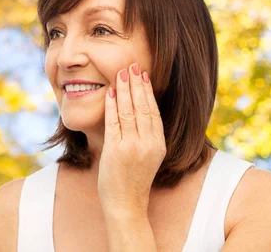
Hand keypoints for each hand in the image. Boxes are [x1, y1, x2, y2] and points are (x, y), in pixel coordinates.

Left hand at [98, 62, 165, 216]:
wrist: (126, 205)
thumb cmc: (133, 181)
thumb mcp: (148, 157)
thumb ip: (146, 136)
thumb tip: (139, 112)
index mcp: (158, 145)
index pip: (153, 111)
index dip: (148, 91)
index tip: (143, 75)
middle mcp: (148, 144)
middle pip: (142, 107)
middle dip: (136, 84)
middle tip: (132, 65)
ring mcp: (132, 147)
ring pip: (129, 111)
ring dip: (124, 89)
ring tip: (121, 73)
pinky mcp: (116, 150)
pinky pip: (113, 122)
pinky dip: (112, 105)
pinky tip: (111, 93)